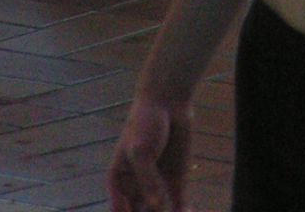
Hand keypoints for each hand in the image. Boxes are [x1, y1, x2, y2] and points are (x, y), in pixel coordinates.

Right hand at [107, 97, 192, 211]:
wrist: (168, 103)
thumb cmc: (145, 124)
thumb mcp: (141, 150)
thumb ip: (147, 179)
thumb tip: (155, 206)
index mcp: (118, 183)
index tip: (138, 211)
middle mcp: (136, 189)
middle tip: (159, 211)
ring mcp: (157, 187)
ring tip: (172, 211)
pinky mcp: (176, 183)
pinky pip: (178, 205)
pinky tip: (186, 211)